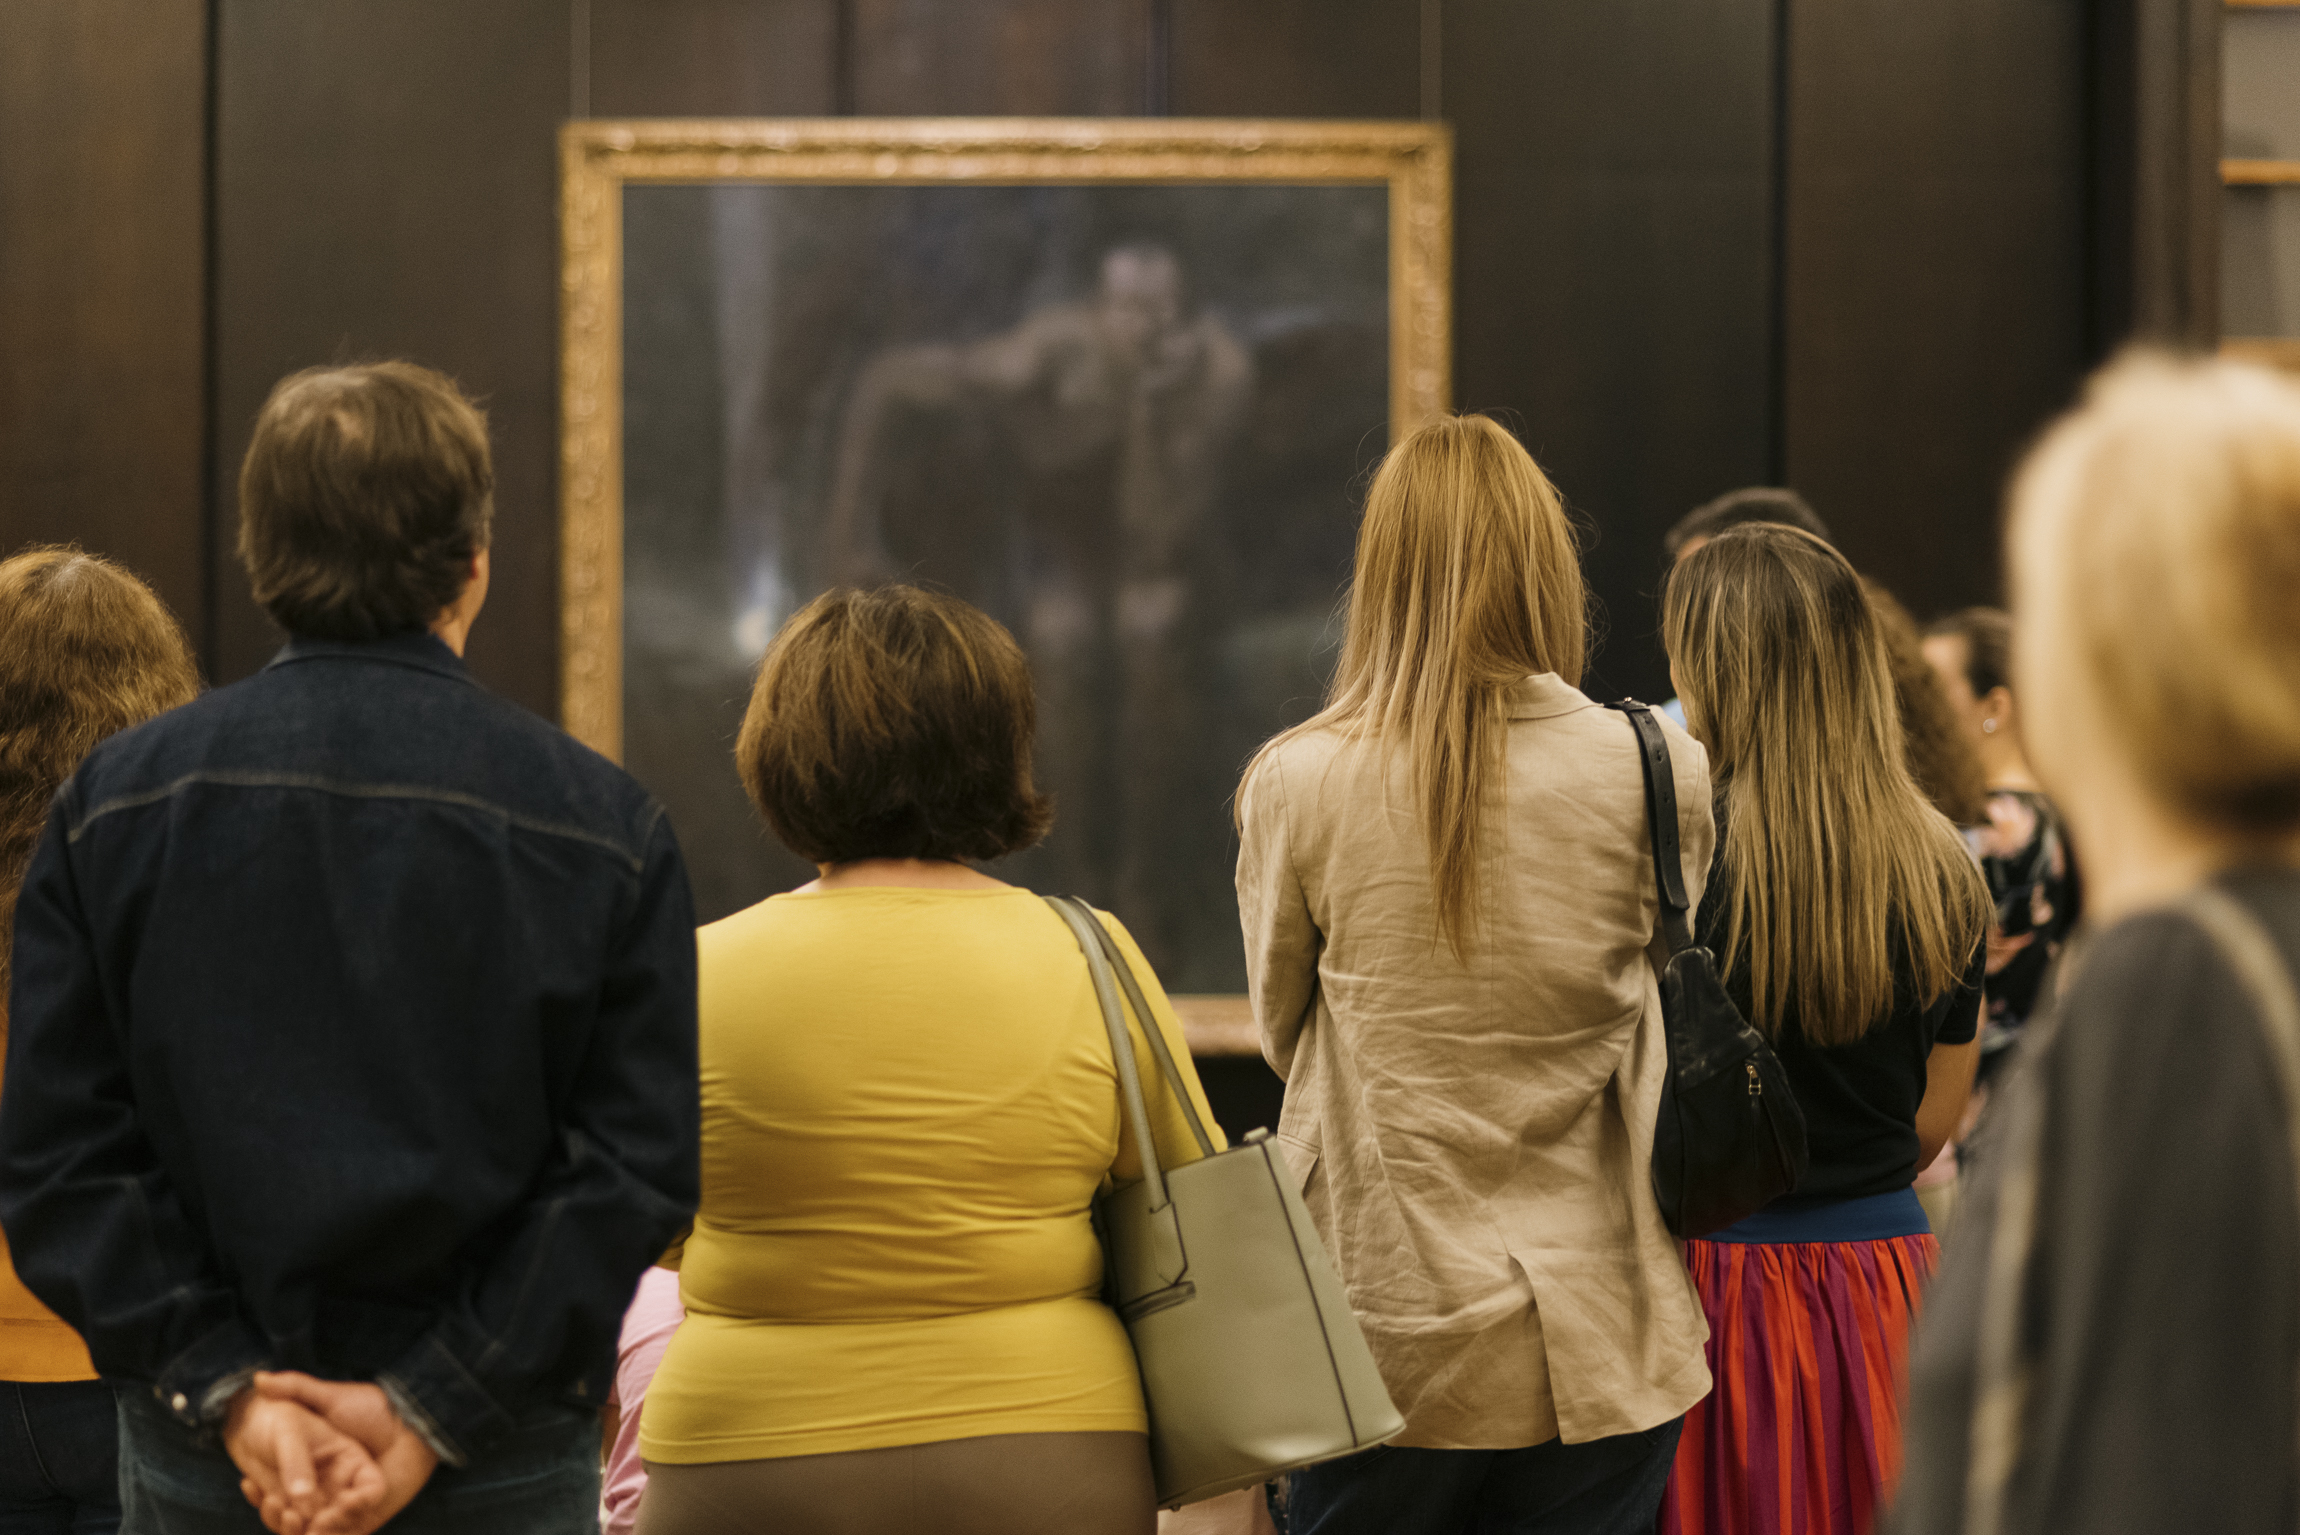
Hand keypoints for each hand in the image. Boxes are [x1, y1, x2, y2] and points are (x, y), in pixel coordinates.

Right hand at [248, 1373, 439, 1534]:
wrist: (416, 1422)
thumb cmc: (374, 1408)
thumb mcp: (330, 1397)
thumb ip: (296, 1388)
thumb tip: (258, 1379)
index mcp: (318, 1468)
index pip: (282, 1491)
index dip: (263, 1492)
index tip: (251, 1482)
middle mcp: (329, 1491)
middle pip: (292, 1516)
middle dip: (276, 1516)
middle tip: (270, 1500)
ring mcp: (347, 1508)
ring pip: (312, 1531)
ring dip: (293, 1529)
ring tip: (289, 1513)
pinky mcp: (367, 1521)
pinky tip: (313, 1524)